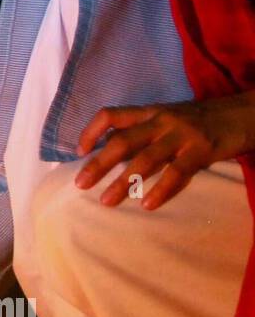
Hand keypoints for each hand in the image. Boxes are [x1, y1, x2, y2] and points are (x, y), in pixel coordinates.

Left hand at [75, 94, 254, 209]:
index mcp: (150, 112)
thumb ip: (144, 132)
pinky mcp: (202, 149)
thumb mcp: (169, 118)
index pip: (111, 115)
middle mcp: (161, 120)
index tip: (79, 151)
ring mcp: (182, 134)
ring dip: (123, 182)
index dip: (91, 131)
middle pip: (122, 141)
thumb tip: (112, 152)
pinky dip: (161, 189)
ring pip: (145, 159)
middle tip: (81, 184)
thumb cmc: (201, 121)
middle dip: (99, 163)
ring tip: (107, 201)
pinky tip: (147, 204)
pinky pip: (177, 172)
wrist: (244, 113)